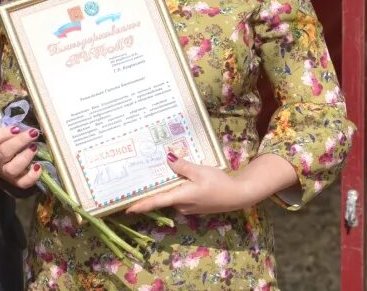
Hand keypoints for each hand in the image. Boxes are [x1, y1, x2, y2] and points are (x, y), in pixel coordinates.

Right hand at [0, 124, 42, 189]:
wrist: (7, 163)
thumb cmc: (8, 143)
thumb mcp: (5, 135)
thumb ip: (9, 129)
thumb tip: (21, 123)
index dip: (3, 134)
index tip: (17, 128)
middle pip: (4, 152)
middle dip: (19, 142)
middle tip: (32, 133)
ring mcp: (5, 173)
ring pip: (12, 169)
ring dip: (25, 157)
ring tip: (34, 147)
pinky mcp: (16, 182)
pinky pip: (23, 183)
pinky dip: (32, 176)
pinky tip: (38, 166)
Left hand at [125, 152, 253, 215]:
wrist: (238, 195)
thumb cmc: (219, 183)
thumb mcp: (200, 171)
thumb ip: (183, 166)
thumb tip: (168, 158)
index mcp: (180, 197)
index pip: (156, 202)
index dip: (141, 205)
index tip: (127, 208)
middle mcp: (182, 205)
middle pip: (163, 197)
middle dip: (152, 190)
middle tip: (138, 180)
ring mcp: (189, 207)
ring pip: (172, 196)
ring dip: (165, 187)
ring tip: (156, 174)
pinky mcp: (195, 205)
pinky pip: (180, 196)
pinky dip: (175, 188)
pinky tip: (176, 178)